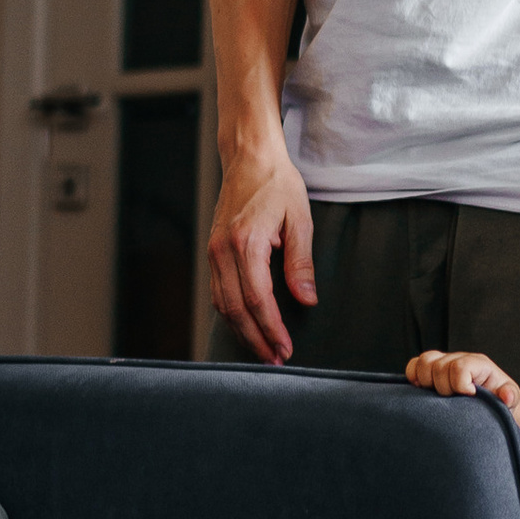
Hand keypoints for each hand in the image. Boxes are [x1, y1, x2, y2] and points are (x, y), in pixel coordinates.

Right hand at [207, 144, 316, 363]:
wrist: (249, 158)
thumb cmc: (278, 184)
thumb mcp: (300, 221)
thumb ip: (301, 264)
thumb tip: (306, 300)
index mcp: (247, 242)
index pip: (258, 300)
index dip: (272, 329)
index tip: (286, 349)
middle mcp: (223, 250)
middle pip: (236, 309)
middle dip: (256, 339)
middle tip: (276, 360)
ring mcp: (214, 251)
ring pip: (223, 305)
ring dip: (242, 331)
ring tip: (264, 350)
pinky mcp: (213, 251)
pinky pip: (218, 292)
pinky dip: (232, 314)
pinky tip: (247, 326)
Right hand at [406, 348, 519, 408]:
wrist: (491, 403)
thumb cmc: (499, 401)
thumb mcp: (510, 400)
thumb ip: (510, 396)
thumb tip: (507, 396)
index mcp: (478, 363)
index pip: (459, 367)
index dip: (459, 384)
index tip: (468, 397)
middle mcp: (459, 359)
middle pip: (438, 365)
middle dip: (443, 388)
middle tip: (454, 400)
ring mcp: (443, 363)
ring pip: (424, 362)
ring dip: (426, 381)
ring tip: (437, 396)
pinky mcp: (431, 370)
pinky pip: (414, 365)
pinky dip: (413, 377)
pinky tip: (423, 391)